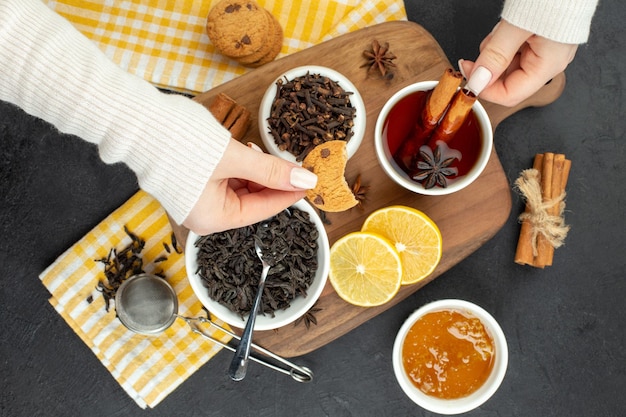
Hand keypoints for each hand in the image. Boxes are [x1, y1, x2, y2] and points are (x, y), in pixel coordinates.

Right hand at [183, 140, 316, 234]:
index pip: (262, 210)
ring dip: (255, 171)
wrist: (136, 121)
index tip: (308, 181)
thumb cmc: (179, 142)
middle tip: (291, 163)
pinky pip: (224, 180)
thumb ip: (271, 170)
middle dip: (271, 180)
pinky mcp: (190, 182)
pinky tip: (246, 151)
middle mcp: (203, 215)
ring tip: (263, 152)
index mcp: (213, 218)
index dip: (288, 193)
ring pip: (239, 188)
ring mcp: (195, 199)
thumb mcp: (234, 157)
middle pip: (251, 201)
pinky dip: (239, 167)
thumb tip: (305, 180)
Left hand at [459, 19, 577, 106]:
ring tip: (503, 29)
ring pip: (509, 63)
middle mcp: (549, 62)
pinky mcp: (542, 38)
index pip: (509, 95)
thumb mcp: (517, 27)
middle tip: (485, 46)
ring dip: (496, 50)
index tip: (468, 74)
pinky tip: (507, 25)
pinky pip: (516, 48)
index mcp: (548, 66)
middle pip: (508, 80)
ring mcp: (546, 50)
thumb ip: (496, 55)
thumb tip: (478, 81)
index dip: (484, 88)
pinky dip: (504, 40)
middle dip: (490, 65)